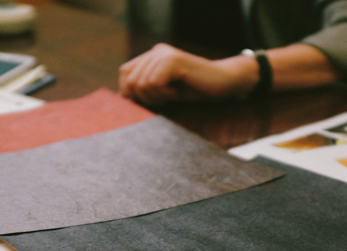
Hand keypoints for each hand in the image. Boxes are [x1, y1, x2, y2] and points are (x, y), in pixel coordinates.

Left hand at [119, 43, 257, 105]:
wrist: (223, 83)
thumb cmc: (196, 90)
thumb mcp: (166, 91)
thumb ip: (146, 90)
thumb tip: (123, 100)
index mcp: (152, 56)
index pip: (125, 74)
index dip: (130, 93)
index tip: (149, 104)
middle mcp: (156, 52)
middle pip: (130, 81)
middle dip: (144, 98)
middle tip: (164, 101)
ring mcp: (164, 54)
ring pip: (141, 84)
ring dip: (156, 98)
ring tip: (173, 96)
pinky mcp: (173, 60)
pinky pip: (154, 84)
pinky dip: (165, 95)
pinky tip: (178, 93)